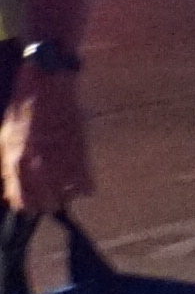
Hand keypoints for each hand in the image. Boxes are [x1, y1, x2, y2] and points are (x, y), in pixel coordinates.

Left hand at [1, 72, 90, 214]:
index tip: (30, 202)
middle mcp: (39, 167)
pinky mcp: (82, 156)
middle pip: (46, 205)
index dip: (26, 205)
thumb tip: (10, 187)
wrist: (47, 89)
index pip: (22, 202)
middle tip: (48, 194)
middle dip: (47, 203)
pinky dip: (84, 187)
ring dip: (65, 195)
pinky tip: (79, 179)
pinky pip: (86, 187)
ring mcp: (62, 163)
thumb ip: (8, 166)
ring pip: (67, 198)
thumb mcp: (4, 139)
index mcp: (16, 163)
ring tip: (63, 187)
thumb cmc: (22, 111)